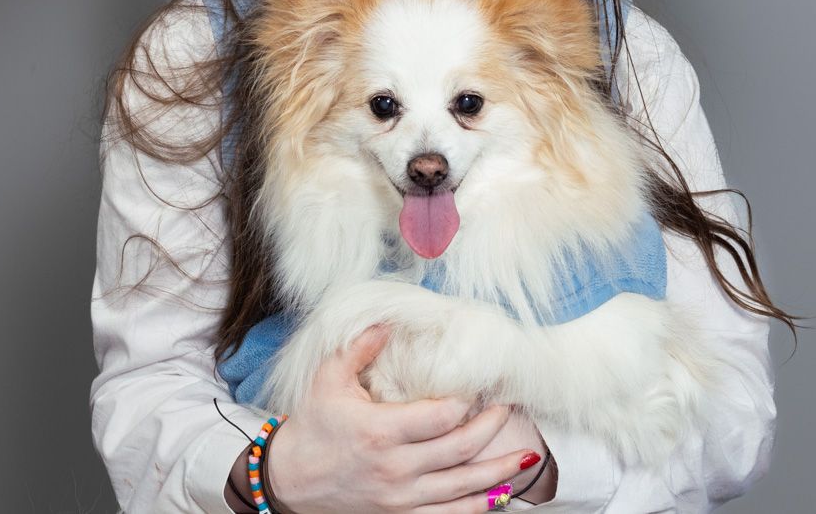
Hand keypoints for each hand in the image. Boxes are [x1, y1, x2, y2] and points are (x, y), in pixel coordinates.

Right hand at [264, 326, 544, 513]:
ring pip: (462, 489)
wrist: (290, 480)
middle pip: (459, 450)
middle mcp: (395, 469)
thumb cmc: (312, 424)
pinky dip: (479, 507)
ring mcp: (400, 498)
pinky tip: (501, 495)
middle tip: (510, 407)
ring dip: (497, 472)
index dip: (467, 402)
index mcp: (380, 431)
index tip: (482, 385)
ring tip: (525, 455)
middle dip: (491, 428)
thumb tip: (389, 321)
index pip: (439, 418)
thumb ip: (360, 346)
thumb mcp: (328, 377)